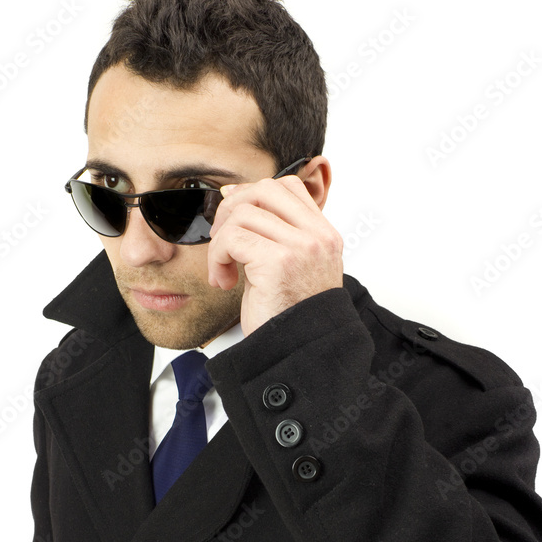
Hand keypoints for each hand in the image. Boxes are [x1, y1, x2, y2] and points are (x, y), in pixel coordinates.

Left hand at [207, 166, 343, 335]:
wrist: (298, 353)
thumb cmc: (289, 317)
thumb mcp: (288, 266)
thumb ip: (273, 235)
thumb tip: (236, 197)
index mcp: (323, 236)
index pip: (288, 187)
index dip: (253, 193)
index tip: (233, 216)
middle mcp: (317, 238)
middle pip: (264, 190)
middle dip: (232, 210)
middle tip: (223, 242)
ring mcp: (301, 248)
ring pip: (243, 214)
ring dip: (221, 242)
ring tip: (223, 270)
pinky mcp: (278, 262)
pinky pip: (232, 238)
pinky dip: (218, 257)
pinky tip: (224, 281)